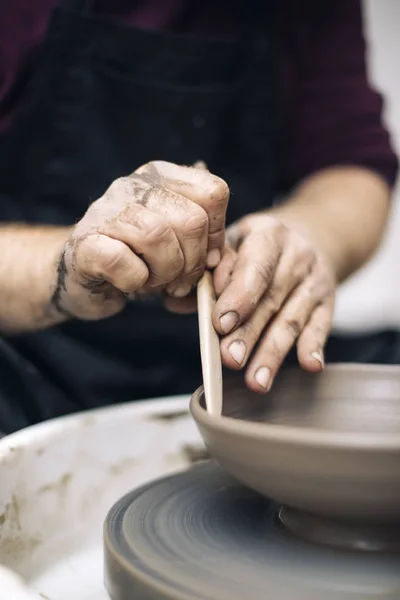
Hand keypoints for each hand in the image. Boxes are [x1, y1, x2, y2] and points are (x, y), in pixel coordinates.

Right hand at [52, 161, 228, 318]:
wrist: (84, 277)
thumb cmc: (139, 261)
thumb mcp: (180, 247)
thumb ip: (208, 246)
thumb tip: (220, 258)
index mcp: (161, 177)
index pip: (213, 192)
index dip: (218, 234)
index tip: (208, 258)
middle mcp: (133, 185)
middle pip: (191, 220)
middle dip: (192, 263)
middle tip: (178, 280)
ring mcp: (104, 211)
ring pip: (157, 236)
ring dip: (164, 273)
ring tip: (153, 282)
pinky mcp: (83, 243)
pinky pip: (122, 261)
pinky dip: (134, 281)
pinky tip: (128, 283)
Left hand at [213, 213, 335, 391]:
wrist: (308, 238)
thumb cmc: (255, 249)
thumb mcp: (231, 246)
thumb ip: (206, 274)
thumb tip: (174, 300)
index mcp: (267, 235)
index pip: (254, 267)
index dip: (238, 296)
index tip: (221, 324)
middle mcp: (295, 256)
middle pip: (270, 300)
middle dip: (249, 333)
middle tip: (230, 359)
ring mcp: (314, 281)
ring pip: (292, 320)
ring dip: (273, 353)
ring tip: (257, 382)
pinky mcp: (328, 303)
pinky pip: (321, 327)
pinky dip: (314, 347)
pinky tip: (309, 366)